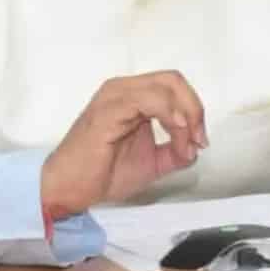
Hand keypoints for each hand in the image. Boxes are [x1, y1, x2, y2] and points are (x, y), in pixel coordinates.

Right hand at [39, 70, 207, 214]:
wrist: (69, 190)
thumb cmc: (102, 174)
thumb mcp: (153, 162)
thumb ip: (176, 151)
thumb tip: (195, 147)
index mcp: (133, 96)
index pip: (173, 86)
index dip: (194, 109)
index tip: (200, 141)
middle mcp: (123, 88)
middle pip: (173, 80)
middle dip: (194, 108)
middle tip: (199, 139)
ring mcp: (115, 96)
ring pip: (165, 86)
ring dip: (186, 114)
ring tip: (187, 143)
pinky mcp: (108, 110)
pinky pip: (147, 100)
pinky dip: (169, 114)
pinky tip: (175, 132)